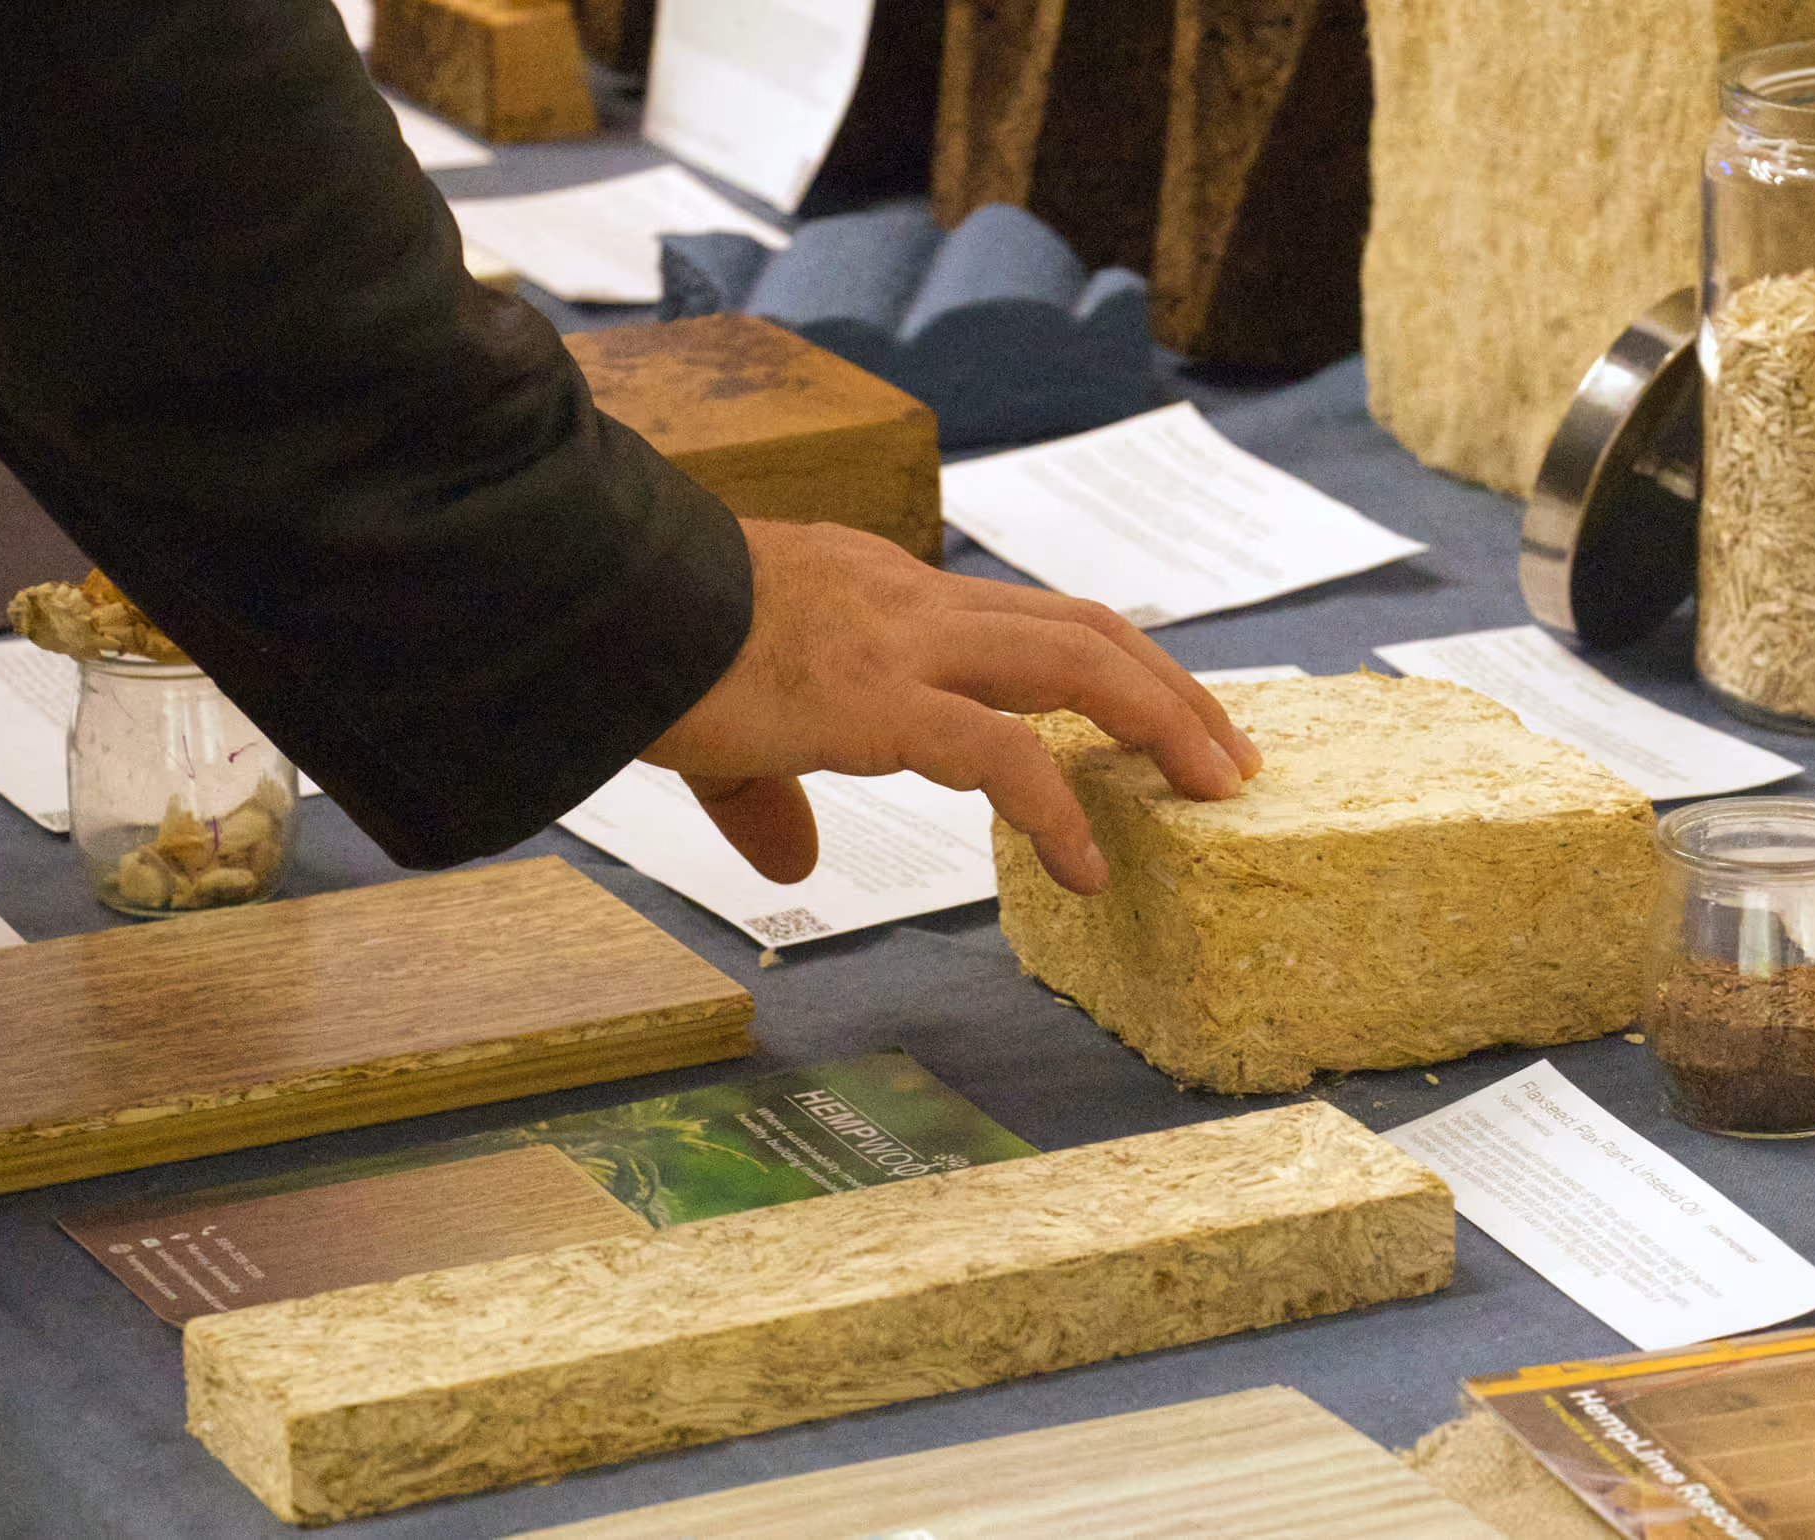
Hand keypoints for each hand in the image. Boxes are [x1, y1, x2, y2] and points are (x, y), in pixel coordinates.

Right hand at [641, 520, 1259, 894]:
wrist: (587, 600)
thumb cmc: (641, 643)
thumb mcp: (725, 725)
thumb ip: (768, 791)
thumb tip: (789, 862)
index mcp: (885, 595)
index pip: (1028, 619)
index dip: (1109, 663)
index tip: (1161, 714)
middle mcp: (912, 604)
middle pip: (1083, 628)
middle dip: (1170, 690)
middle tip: (1227, 757)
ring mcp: (900, 645)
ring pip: (1075, 664)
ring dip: (1160, 724)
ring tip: (1212, 795)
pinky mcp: (873, 699)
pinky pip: (997, 752)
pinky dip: (1058, 808)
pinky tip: (1088, 867)